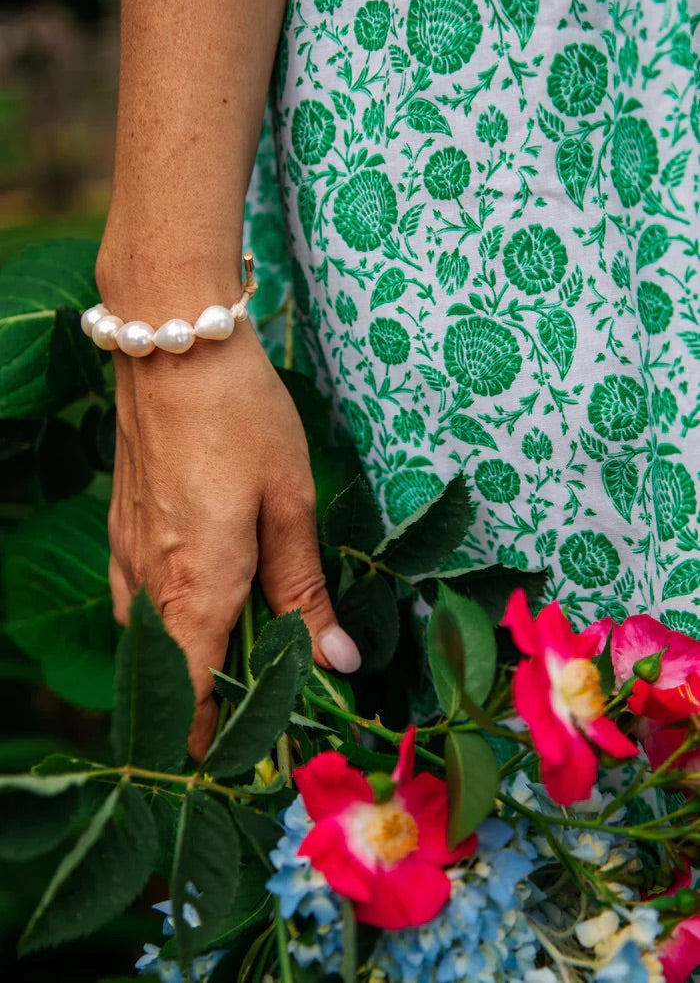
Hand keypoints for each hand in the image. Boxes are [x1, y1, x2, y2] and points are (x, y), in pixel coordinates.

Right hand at [108, 320, 359, 758]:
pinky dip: (171, 619)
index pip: (194, 698)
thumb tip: (339, 664)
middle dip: (211, 703)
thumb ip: (306, 589)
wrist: (175, 344)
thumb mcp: (291, 502)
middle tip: (263, 705)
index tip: (245, 762)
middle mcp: (151, 584)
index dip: (215, 740)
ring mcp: (126, 555)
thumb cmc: (243, 419)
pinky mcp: (121, 528)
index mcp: (199, 588)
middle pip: (172, 675)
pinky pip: (140, 598)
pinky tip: (205, 598)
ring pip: (153, 638)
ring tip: (241, 656)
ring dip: (192, 659)